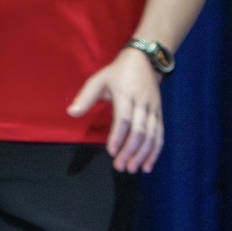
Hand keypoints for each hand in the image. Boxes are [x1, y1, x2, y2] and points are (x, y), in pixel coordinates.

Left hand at [67, 48, 164, 173]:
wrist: (144, 61)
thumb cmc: (117, 73)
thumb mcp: (98, 80)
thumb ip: (86, 97)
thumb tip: (71, 112)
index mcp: (125, 94)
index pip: (124, 118)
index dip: (118, 136)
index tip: (111, 151)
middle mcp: (142, 103)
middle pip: (139, 130)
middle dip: (130, 150)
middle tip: (120, 166)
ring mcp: (153, 109)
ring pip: (151, 135)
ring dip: (143, 154)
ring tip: (133, 169)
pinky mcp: (160, 114)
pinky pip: (160, 135)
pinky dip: (155, 151)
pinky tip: (148, 165)